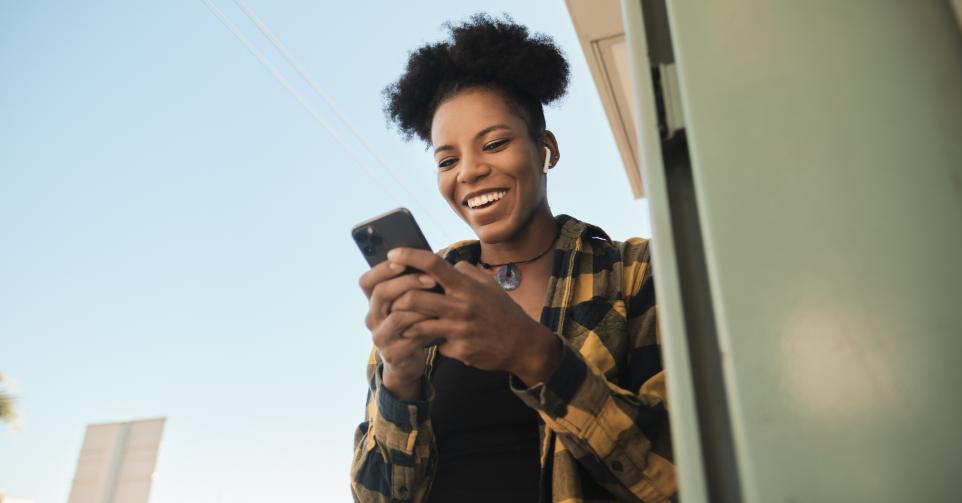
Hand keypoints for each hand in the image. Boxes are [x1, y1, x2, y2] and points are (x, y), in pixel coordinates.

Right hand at [359, 260, 443, 398]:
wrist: (409, 361)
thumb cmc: (413, 324)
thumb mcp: (409, 304)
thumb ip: (410, 285)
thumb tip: (427, 259)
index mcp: (373, 302)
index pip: (367, 281)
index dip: (382, 269)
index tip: (402, 260)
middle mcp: (372, 318)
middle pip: (381, 293)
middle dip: (408, 282)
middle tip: (431, 279)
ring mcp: (380, 336)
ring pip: (396, 316)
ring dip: (420, 306)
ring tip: (439, 300)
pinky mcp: (392, 353)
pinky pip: (410, 336)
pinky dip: (426, 327)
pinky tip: (440, 322)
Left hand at [386, 247, 561, 386]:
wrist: (524, 345)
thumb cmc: (504, 311)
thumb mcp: (489, 285)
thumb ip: (465, 272)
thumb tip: (443, 262)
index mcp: (467, 287)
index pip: (433, 265)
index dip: (409, 256)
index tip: (392, 254)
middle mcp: (462, 307)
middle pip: (414, 298)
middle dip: (397, 299)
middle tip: (391, 299)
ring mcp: (460, 331)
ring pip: (418, 325)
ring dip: (406, 324)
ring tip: (402, 322)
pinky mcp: (459, 351)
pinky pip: (435, 344)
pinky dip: (433, 342)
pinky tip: (436, 341)